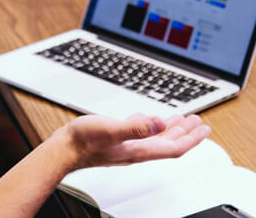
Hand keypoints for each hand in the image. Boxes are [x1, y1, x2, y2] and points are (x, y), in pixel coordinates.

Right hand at [60, 113, 210, 171]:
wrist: (65, 149)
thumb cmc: (84, 142)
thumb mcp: (111, 129)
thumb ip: (136, 127)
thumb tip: (160, 121)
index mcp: (139, 149)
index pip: (173, 147)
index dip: (191, 138)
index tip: (204, 128)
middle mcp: (136, 149)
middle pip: (168, 143)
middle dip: (185, 132)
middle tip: (197, 121)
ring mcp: (127, 145)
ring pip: (155, 138)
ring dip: (171, 129)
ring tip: (180, 120)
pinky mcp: (117, 139)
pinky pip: (140, 133)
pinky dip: (150, 126)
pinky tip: (147, 119)